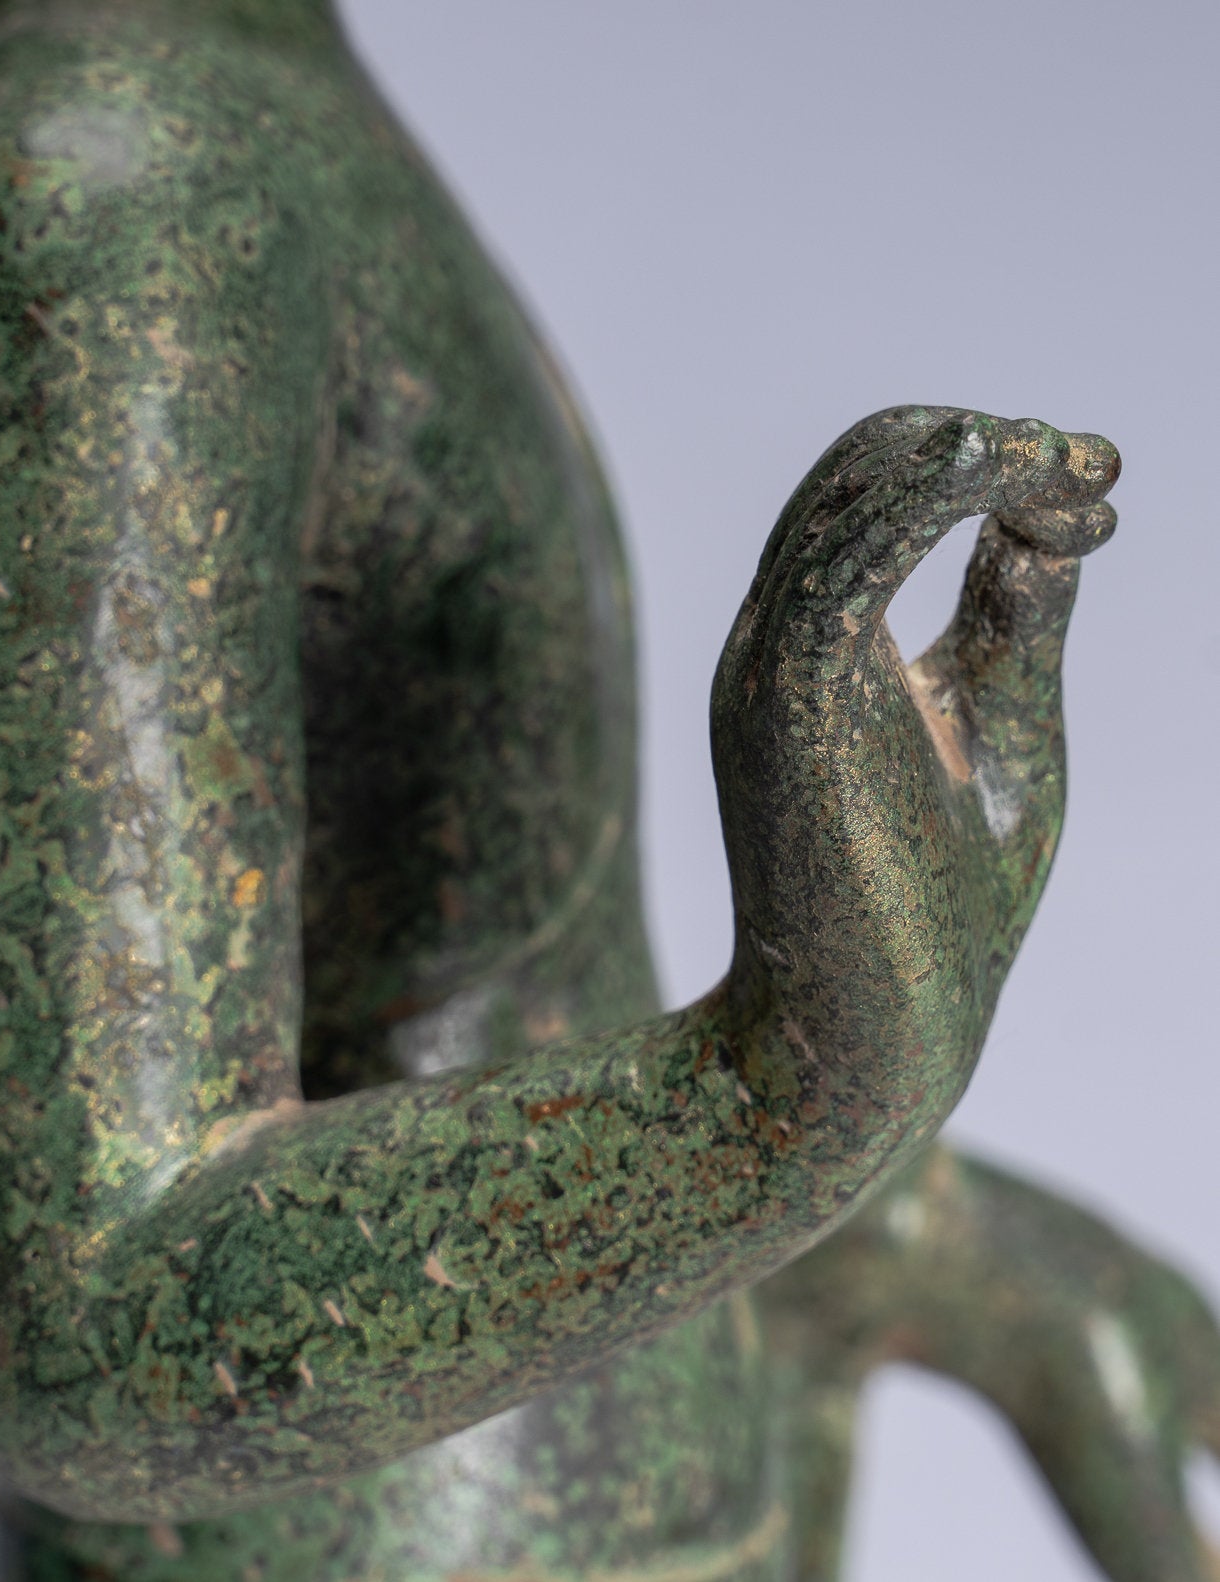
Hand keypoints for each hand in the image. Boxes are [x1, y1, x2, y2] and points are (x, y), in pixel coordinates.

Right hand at [710, 408, 1117, 1095]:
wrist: (863, 1048)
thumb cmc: (937, 913)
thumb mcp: (1003, 733)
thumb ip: (1012, 623)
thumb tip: (1054, 515)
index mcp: (823, 647)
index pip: (884, 495)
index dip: (997, 462)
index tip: (1098, 489)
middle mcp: (777, 640)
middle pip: (860, 469)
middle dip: (990, 444)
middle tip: (1096, 473)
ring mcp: (771, 668)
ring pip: (847, 492)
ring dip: (974, 452)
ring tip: (1079, 470)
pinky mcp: (786, 706)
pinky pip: (844, 556)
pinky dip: (928, 489)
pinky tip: (1015, 470)